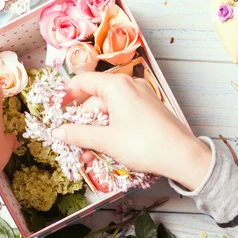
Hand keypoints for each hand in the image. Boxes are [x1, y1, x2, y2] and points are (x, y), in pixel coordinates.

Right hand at [53, 72, 211, 190]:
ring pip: (109, 112)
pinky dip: (111, 130)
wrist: (182, 156)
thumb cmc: (144, 144)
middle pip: (95, 100)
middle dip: (83, 124)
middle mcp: (129, 86)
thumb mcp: (106, 141)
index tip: (55, 109)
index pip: (82, 82)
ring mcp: (141, 97)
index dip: (65, 95)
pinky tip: (106, 150)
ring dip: (96, 132)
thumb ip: (79, 135)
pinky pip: (123, 116)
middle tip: (74, 144)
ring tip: (90, 155)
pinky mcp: (149, 110)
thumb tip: (58, 132)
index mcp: (116, 86)